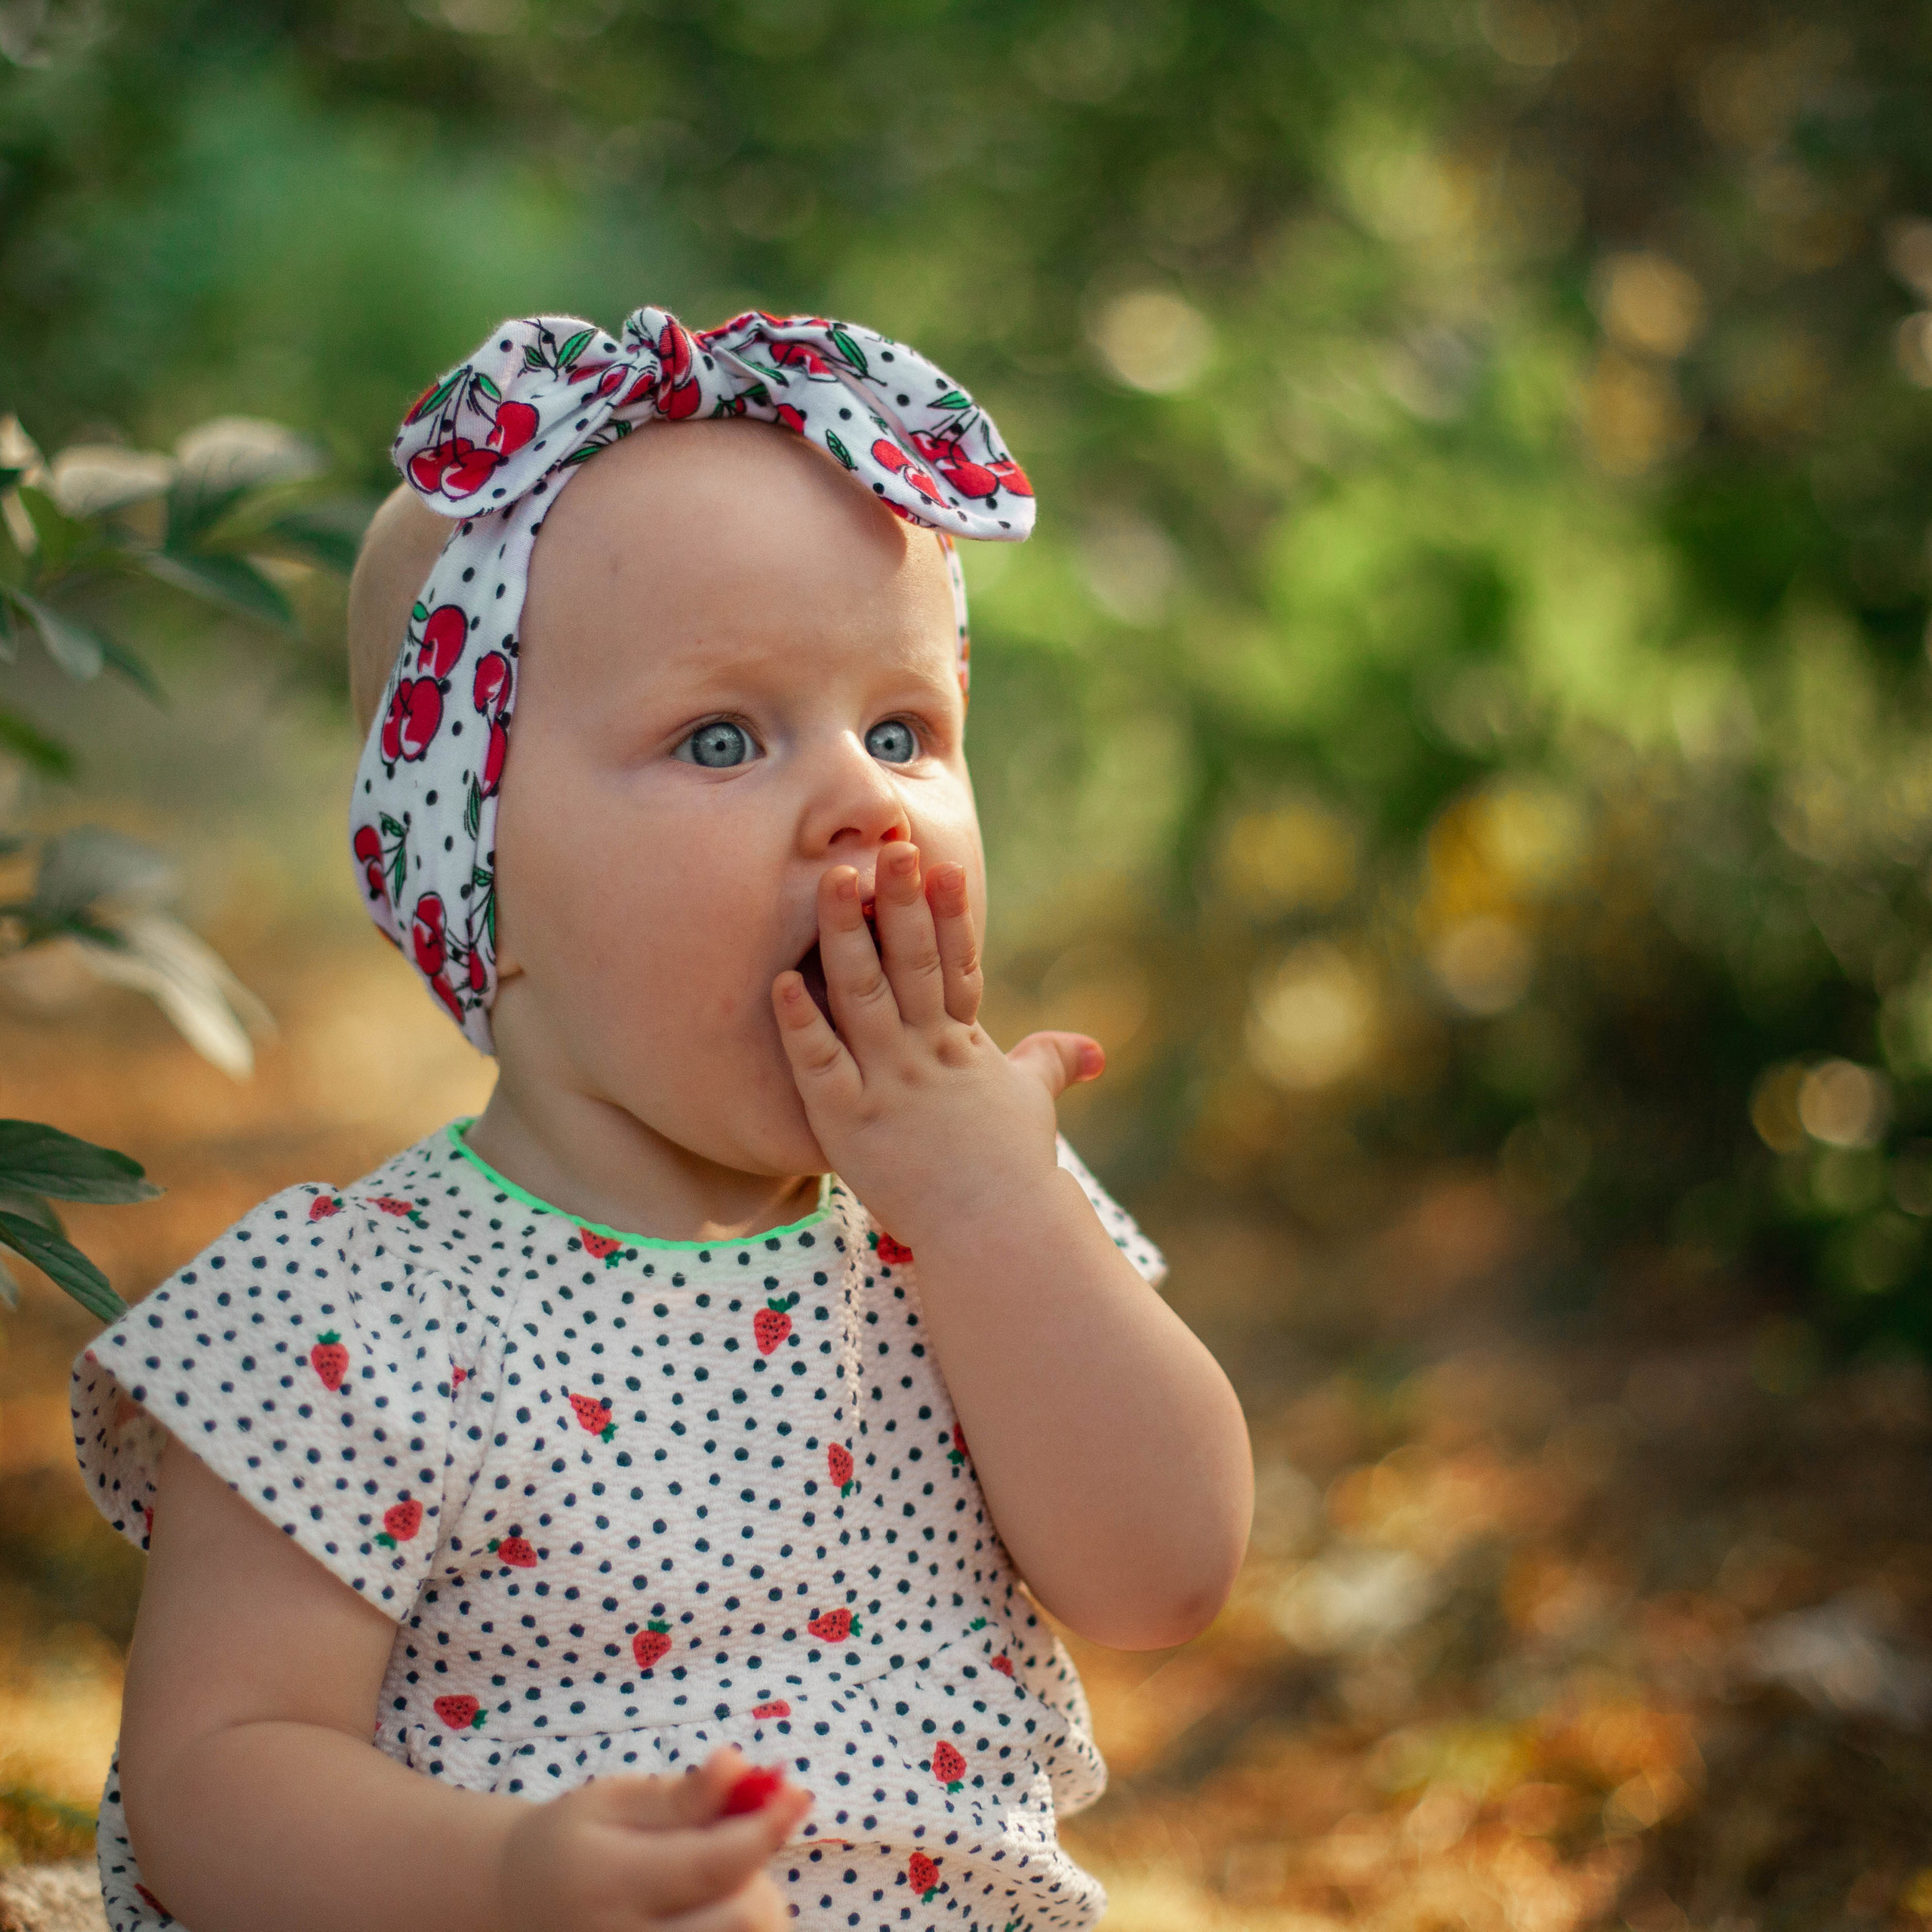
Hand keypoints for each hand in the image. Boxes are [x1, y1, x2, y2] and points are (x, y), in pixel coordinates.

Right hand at [494, 1747, 809, 1931]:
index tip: (797, 1791)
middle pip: (742, 1918)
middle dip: (759, 1869)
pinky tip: (718, 1904)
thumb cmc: (575, 1840)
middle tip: (739, 1835)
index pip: (714, 1864)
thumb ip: (681, 1794)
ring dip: (754, 1903)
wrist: (520, 1905)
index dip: (767, 1826)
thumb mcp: (615, 1800)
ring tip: (719, 1874)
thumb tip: (740, 1764)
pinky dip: (743, 1926)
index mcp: (612, 1882)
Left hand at [771, 843, 1101, 1244]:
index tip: (940, 863)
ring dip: (846, 936)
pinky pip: (821, 1066)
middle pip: (909, 963)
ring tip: (832, 881)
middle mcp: (926, 1054)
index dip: (947, 913)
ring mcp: (889, 1084)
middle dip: (900, 900)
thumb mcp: (1031, 1104)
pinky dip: (801, 1024)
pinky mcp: (851, 1122)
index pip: (956, 964)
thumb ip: (1051, 1064)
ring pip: (862, 996)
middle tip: (889, 845)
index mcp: (962, 1044)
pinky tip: (781, 983)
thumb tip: (1092, 1051)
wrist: (997, 1234)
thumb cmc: (1012, 1170)